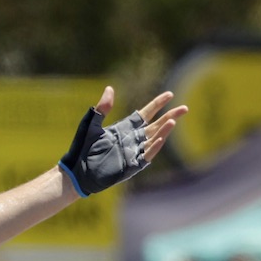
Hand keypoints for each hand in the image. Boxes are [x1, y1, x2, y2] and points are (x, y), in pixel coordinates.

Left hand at [58, 88, 186, 195]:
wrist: (75, 171)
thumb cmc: (81, 148)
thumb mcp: (91, 125)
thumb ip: (101, 108)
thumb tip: (109, 89)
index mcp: (124, 128)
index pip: (146, 114)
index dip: (157, 104)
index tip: (169, 94)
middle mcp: (131, 140)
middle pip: (155, 126)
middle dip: (170, 117)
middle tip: (185, 108)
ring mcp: (132, 153)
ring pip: (153, 140)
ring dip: (164, 131)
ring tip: (173, 121)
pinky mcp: (130, 166)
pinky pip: (145, 156)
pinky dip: (154, 148)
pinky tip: (161, 138)